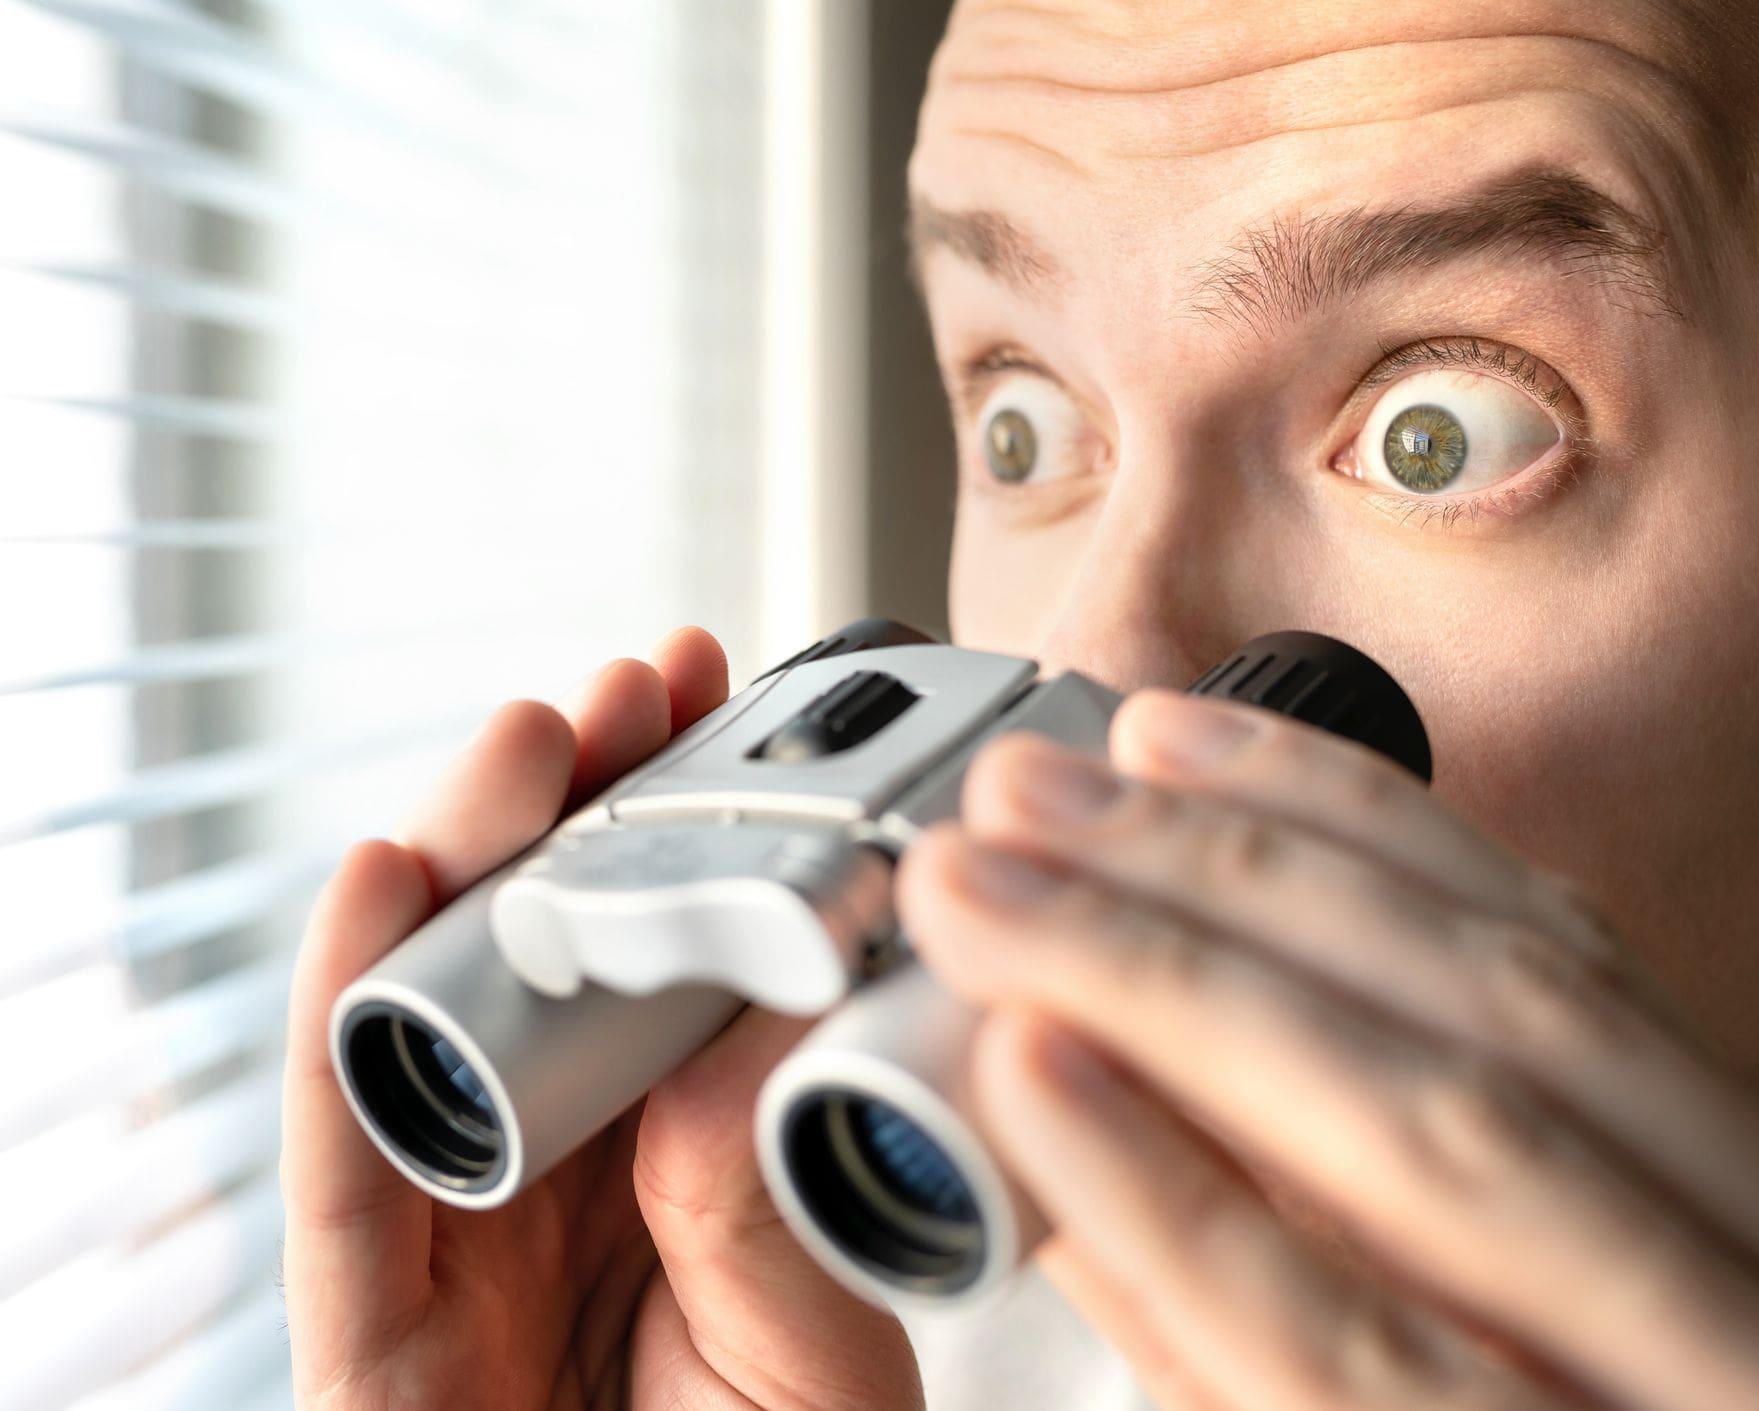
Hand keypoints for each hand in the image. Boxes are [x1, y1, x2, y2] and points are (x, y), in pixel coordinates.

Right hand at [280, 627, 920, 1409]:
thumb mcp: (814, 1357)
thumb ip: (771, 1213)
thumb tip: (743, 1036)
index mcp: (666, 1156)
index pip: (657, 955)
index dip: (680, 818)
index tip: (724, 697)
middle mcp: (552, 1171)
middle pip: (534, 951)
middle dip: (575, 802)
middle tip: (637, 688)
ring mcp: (449, 1235)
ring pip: (423, 1011)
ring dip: (464, 857)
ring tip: (530, 740)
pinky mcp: (364, 1333)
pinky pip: (343, 1165)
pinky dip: (344, 1015)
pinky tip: (375, 881)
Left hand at [897, 690, 1758, 1410]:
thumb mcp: (1552, 1350)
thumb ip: (1401, 1219)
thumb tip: (1156, 1040)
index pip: (1563, 969)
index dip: (1346, 828)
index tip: (1163, 739)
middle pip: (1485, 1021)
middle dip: (1228, 883)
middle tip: (1021, 798)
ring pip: (1434, 1140)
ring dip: (1176, 986)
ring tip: (993, 899)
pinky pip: (1349, 1363)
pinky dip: (1185, 1205)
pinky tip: (1041, 1094)